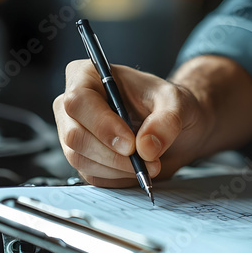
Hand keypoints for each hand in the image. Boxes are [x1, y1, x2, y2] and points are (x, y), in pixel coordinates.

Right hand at [53, 60, 213, 186]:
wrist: (176, 128)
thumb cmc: (169, 105)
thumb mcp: (178, 104)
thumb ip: (166, 121)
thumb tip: (145, 147)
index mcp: (88, 76)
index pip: (78, 101)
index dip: (102, 125)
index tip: (131, 144)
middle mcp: (73, 105)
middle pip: (74, 135)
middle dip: (112, 154)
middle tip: (148, 161)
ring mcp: (73, 132)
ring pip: (80, 159)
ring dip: (118, 168)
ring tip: (151, 165)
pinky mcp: (82, 157)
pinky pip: (91, 175)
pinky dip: (118, 177)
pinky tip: (138, 168)